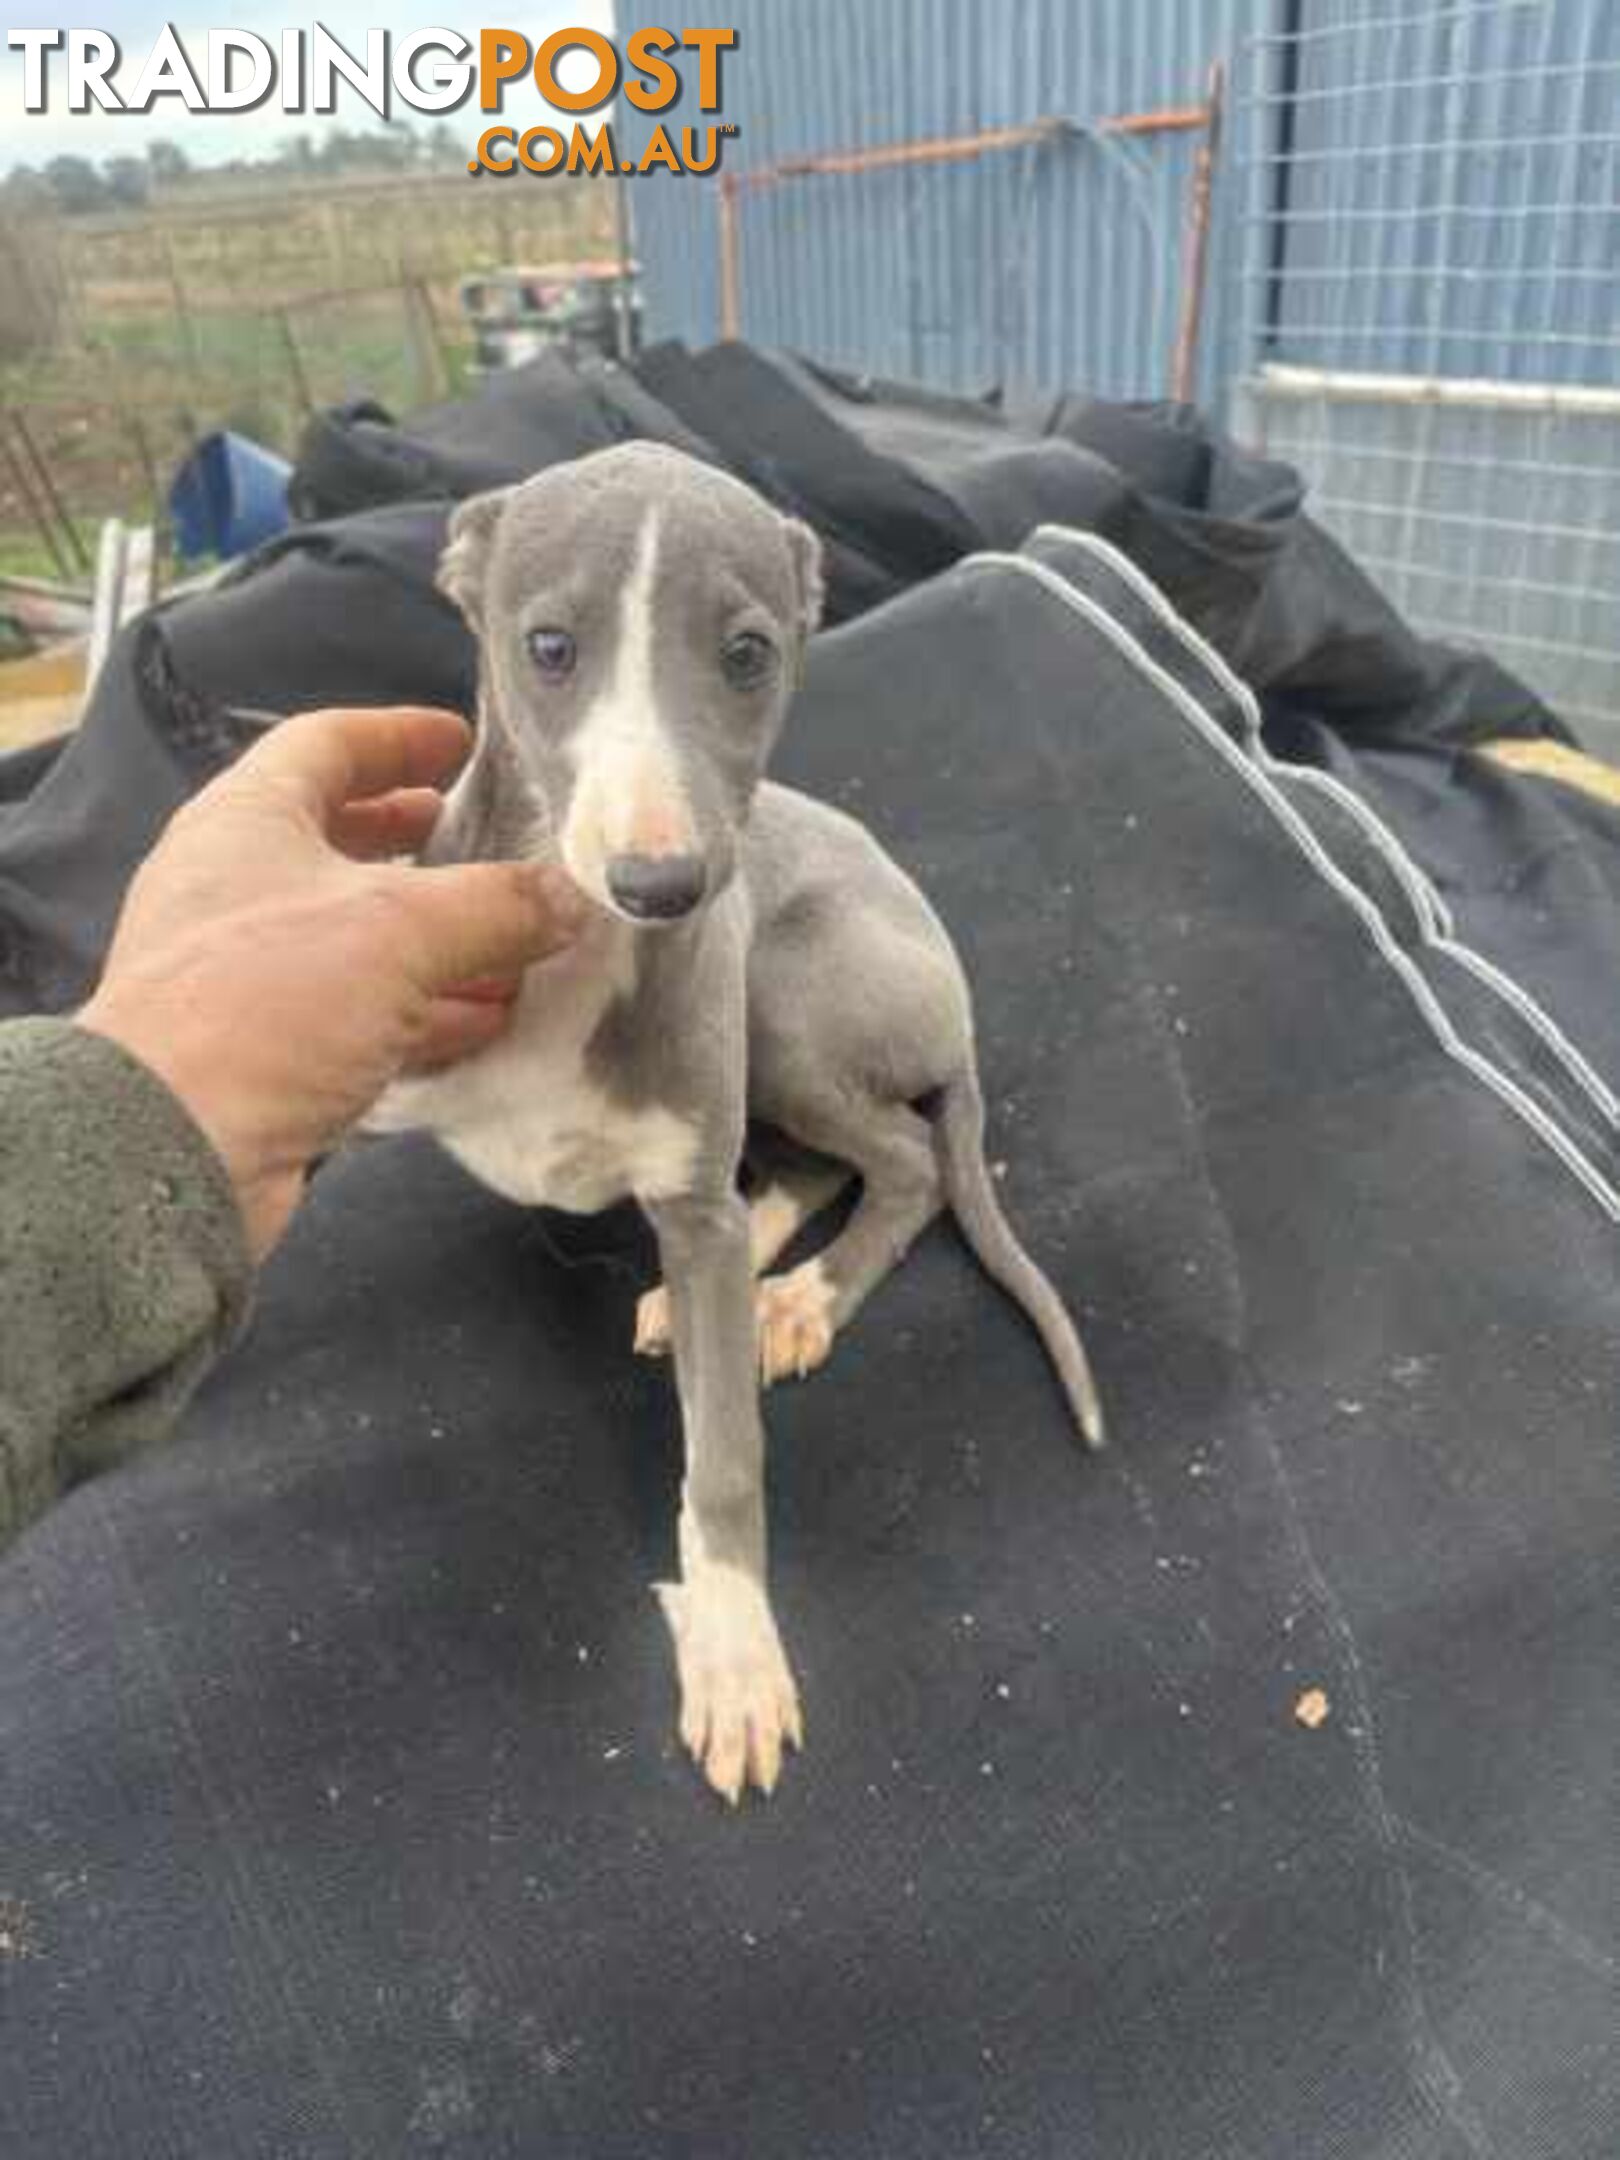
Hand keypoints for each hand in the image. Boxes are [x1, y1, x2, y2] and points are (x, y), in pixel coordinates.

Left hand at [79, 705, 585, 1259]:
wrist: (175, 1147)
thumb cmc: (272, 999)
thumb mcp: (404, 930)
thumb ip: (499, 904)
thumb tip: (574, 896)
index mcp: (247, 820)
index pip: (325, 744)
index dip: (398, 736)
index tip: (465, 743)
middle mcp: (236, 885)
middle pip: (341, 841)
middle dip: (425, 845)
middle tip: (493, 843)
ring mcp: (246, 972)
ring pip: (358, 935)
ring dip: (439, 939)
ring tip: (518, 945)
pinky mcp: (264, 1050)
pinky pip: (358, 1010)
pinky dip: (423, 1008)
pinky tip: (487, 1021)